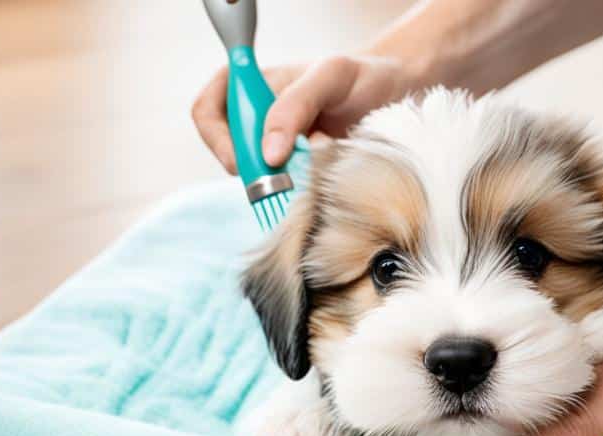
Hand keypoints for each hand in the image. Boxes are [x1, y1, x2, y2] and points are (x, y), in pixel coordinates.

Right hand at [191, 55, 417, 173]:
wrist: (396, 98)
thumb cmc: (362, 78)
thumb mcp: (331, 77)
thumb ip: (295, 105)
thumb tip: (267, 153)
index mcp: (252, 86)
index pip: (207, 112)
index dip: (218, 139)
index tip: (245, 160)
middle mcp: (256, 118)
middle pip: (227, 152)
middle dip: (253, 170)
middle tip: (285, 177)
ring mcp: (274, 148)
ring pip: (255, 178)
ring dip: (280, 183)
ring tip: (315, 167)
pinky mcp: (295, 174)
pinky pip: (282, 192)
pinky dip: (298, 192)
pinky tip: (321, 178)